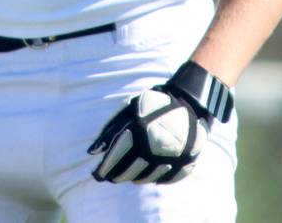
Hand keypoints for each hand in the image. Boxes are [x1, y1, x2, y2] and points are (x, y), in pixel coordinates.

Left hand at [87, 83, 208, 184]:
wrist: (190, 102)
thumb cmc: (153, 104)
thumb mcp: (128, 109)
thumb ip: (110, 130)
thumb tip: (92, 152)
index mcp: (138, 132)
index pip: (115, 159)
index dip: (104, 169)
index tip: (98, 174)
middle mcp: (155, 148)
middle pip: (129, 172)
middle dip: (117, 175)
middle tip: (111, 176)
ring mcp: (172, 158)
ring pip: (146, 178)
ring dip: (135, 177)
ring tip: (128, 174)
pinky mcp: (185, 163)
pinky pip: (166, 179)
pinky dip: (155, 178)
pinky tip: (148, 174)